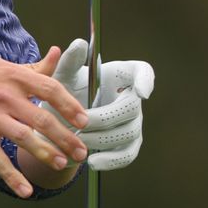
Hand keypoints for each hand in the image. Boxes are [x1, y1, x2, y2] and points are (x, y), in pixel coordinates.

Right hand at [0, 50, 90, 197]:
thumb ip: (30, 67)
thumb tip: (56, 54)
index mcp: (11, 76)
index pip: (49, 88)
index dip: (70, 105)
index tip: (83, 121)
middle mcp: (3, 96)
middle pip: (42, 117)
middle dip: (65, 137)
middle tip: (80, 151)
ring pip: (24, 138)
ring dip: (45, 153)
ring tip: (60, 164)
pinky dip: (12, 177)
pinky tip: (25, 190)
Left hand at [41, 38, 154, 170]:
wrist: (60, 119)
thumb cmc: (65, 90)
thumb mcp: (63, 75)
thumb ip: (70, 61)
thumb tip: (79, 44)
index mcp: (121, 75)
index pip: (143, 72)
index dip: (146, 80)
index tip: (141, 91)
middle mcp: (133, 99)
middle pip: (131, 108)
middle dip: (105, 117)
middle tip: (81, 125)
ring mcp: (133, 123)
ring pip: (127, 133)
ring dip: (101, 138)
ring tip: (76, 141)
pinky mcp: (128, 145)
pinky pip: (126, 155)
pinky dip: (110, 160)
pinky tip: (91, 162)